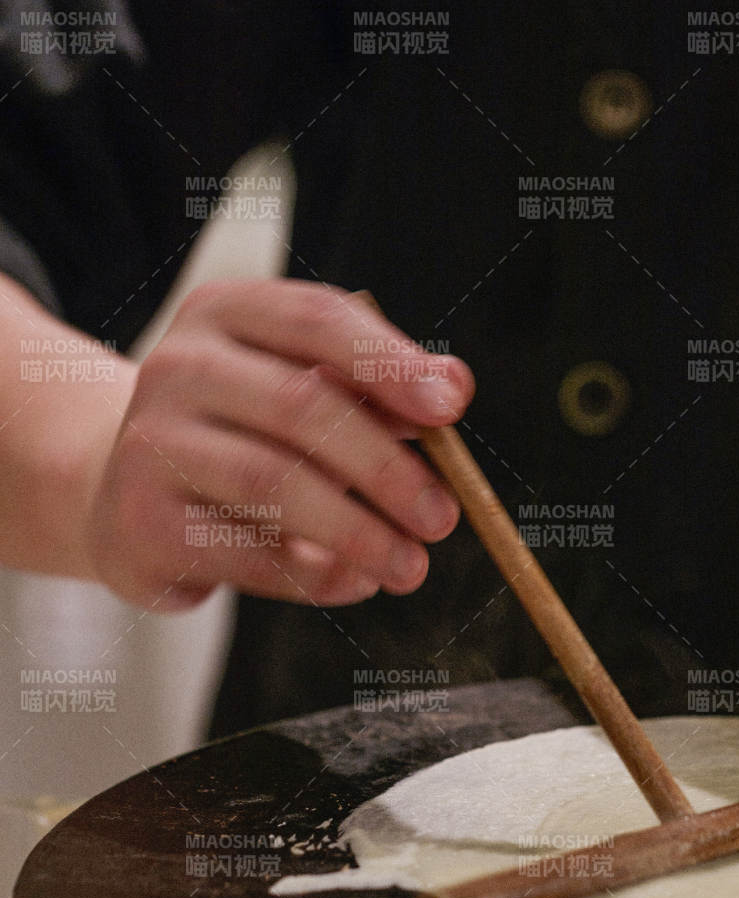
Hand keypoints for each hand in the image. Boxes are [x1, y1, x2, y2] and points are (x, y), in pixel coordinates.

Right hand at [87, 281, 471, 610]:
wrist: (127, 496)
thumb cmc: (241, 436)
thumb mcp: (300, 393)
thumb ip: (373, 389)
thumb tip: (453, 387)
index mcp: (225, 314)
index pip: (317, 319)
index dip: (389, 362)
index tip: (452, 408)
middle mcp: (178, 367)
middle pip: (302, 406)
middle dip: (385, 467)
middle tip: (443, 517)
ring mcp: (151, 443)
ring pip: (274, 482)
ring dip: (359, 532)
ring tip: (411, 567)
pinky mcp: (143, 522)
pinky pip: (247, 552)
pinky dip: (314, 575)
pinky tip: (356, 583)